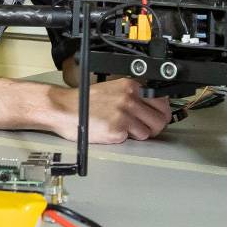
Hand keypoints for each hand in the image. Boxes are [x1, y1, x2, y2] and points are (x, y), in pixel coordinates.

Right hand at [49, 78, 170, 143]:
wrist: (64, 109)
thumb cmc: (86, 102)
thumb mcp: (114, 89)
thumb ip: (133, 95)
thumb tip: (152, 106)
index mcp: (131, 86)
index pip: (161, 101)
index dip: (162, 112)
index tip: (159, 116)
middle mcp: (129, 99)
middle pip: (160, 119)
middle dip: (156, 126)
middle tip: (148, 129)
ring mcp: (124, 115)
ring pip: (148, 132)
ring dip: (139, 134)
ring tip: (126, 130)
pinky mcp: (116, 130)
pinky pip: (131, 140)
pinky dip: (124, 139)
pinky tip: (113, 132)